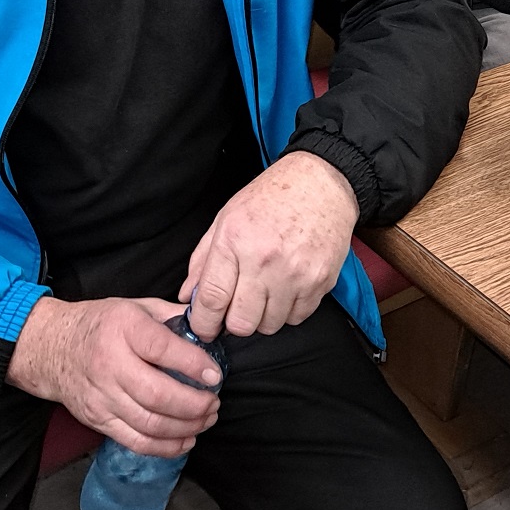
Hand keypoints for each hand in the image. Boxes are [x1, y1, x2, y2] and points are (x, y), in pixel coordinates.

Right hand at [7, 294, 220, 458]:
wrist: (52, 347)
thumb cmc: (100, 324)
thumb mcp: (136, 306)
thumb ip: (171, 317)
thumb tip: (208, 328)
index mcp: (123, 329)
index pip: (162, 350)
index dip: (193, 365)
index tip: (214, 375)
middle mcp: (110, 364)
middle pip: (157, 395)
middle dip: (194, 405)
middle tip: (214, 402)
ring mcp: (102, 396)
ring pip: (149, 424)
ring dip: (185, 427)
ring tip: (206, 420)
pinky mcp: (98, 420)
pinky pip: (135, 441)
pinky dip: (165, 447)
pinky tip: (185, 439)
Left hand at [181, 150, 359, 339]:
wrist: (321, 182)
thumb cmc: (271, 197)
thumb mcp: (226, 217)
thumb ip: (203, 259)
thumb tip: (188, 296)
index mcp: (234, 241)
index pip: (212, 300)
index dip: (203, 323)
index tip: (204, 328)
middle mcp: (264, 260)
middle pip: (241, 323)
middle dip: (234, 322)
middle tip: (237, 307)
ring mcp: (295, 273)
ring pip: (269, 326)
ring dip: (263, 317)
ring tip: (265, 292)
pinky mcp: (320, 281)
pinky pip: (296, 318)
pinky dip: (288, 311)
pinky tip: (286, 288)